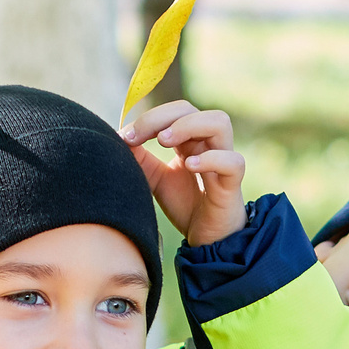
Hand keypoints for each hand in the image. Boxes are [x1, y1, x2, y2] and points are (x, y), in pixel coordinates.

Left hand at [121, 101, 245, 246]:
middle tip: (138, 136)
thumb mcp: (155, 179)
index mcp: (190, 140)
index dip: (149, 118)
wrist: (205, 239)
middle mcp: (208, 143)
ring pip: (219, 123)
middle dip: (162, 117)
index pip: (173, 111)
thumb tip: (116, 139)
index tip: (125, 137)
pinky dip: (212, 159)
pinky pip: (233, 161)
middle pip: (191, 110)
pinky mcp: (232, 183)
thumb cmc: (185, 205)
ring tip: (164, 141)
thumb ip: (140, 159)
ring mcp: (223, 160)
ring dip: (189, 125)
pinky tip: (189, 166)